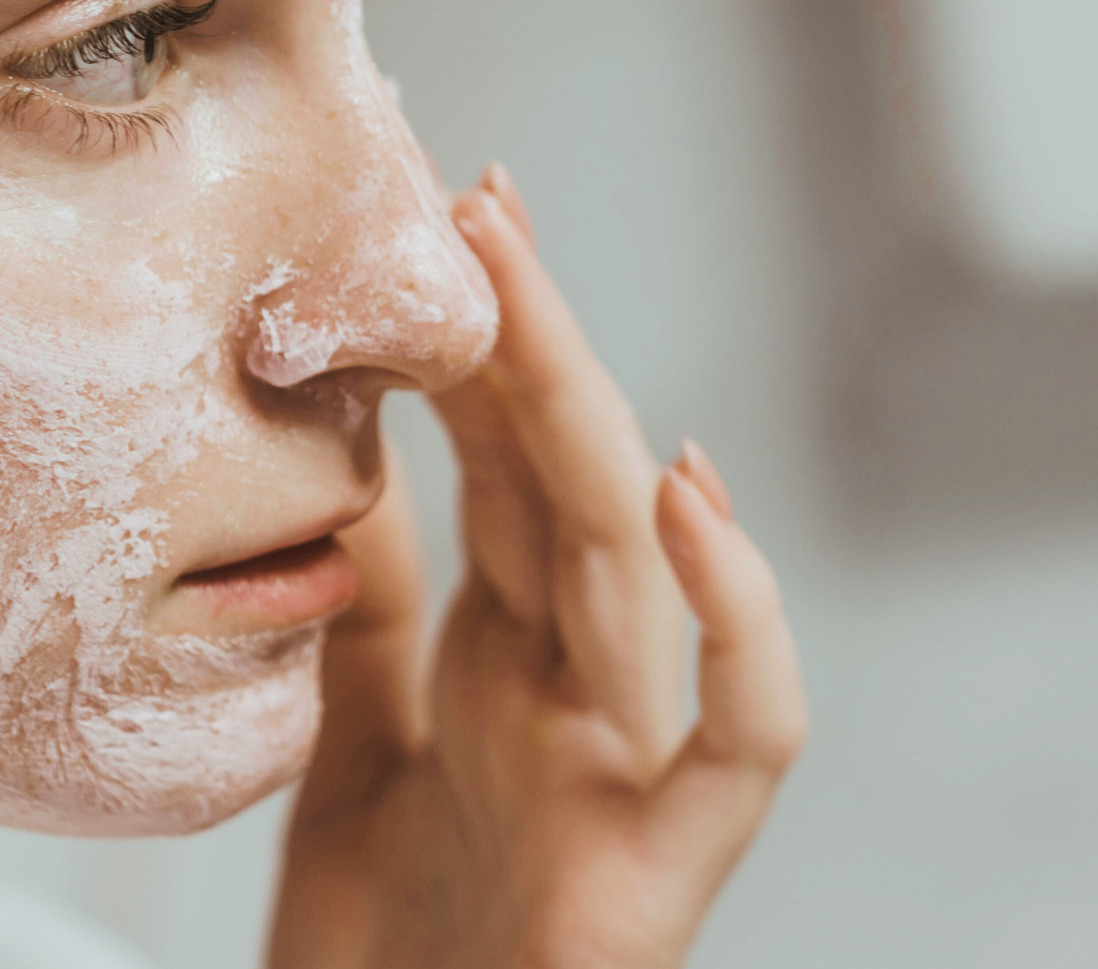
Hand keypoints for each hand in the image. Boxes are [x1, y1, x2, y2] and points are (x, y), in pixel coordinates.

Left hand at [269, 164, 806, 968]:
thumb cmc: (382, 953)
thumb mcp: (350, 746)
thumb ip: (371, 618)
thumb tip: (352, 469)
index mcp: (508, 655)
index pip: (506, 464)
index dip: (483, 346)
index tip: (444, 221)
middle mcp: (577, 688)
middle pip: (564, 483)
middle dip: (529, 340)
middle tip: (475, 204)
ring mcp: (627, 766)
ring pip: (634, 565)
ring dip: (585, 416)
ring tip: (519, 286)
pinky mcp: (662, 867)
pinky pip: (747, 738)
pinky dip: (737, 619)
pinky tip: (685, 497)